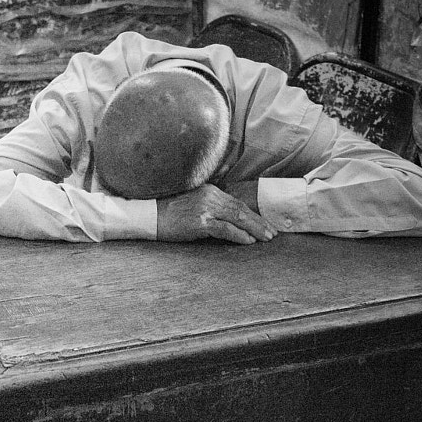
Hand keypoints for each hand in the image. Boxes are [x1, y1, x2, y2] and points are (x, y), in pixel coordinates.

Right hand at [156, 184, 275, 244]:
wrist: (149, 216)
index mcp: (210, 189)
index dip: (253, 214)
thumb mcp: (192, 196)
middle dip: (259, 222)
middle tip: (272, 233)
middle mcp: (210, 196)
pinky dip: (238, 236)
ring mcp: (205, 209)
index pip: (237, 202)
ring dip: (254, 229)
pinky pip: (225, 229)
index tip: (264, 223)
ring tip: (265, 238)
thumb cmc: (169, 209)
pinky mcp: (200, 222)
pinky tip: (248, 241)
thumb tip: (227, 180)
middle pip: (241, 209)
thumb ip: (211, 192)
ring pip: (237, 218)